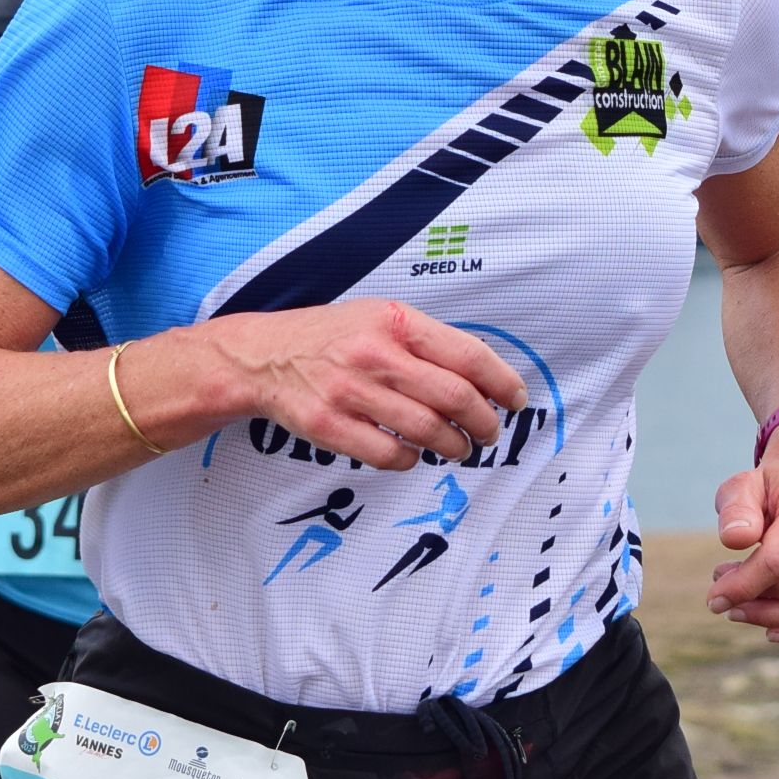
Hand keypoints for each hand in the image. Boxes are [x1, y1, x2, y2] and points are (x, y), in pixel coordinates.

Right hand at [209, 300, 527, 471]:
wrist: (262, 357)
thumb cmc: (331, 337)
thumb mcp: (379, 317)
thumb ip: (426, 341)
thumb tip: (484, 377)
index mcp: (396, 321)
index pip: (468, 355)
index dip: (502, 383)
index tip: (516, 400)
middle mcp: (375, 355)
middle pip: (455, 398)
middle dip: (484, 422)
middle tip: (490, 432)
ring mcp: (350, 392)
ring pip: (427, 431)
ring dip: (454, 447)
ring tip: (460, 448)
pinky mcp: (329, 427)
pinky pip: (389, 455)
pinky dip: (411, 460)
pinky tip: (413, 454)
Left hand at [707, 423, 778, 648]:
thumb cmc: (773, 486)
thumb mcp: (745, 485)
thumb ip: (736, 510)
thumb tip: (734, 540)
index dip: (742, 586)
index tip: (714, 598)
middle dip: (751, 601)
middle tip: (722, 594)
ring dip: (770, 620)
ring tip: (741, 608)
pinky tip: (772, 632)